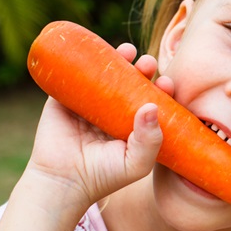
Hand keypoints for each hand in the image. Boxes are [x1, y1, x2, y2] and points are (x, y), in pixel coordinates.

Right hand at [21, 43, 168, 211]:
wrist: (64, 181)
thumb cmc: (105, 176)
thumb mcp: (136, 163)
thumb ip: (150, 140)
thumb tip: (152, 107)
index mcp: (134, 123)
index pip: (152, 99)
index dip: (161, 88)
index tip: (167, 84)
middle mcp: (113, 110)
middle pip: (131, 81)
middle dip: (143, 69)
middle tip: (148, 64)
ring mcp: (89, 102)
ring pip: (105, 73)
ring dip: (119, 58)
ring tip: (129, 51)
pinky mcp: (65, 97)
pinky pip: (74, 73)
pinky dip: (84, 59)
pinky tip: (95, 48)